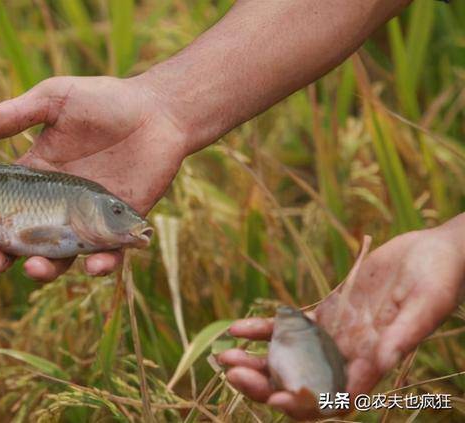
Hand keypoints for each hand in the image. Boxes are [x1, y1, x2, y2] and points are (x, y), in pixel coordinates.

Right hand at [0, 76, 187, 280]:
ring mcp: (87, 220)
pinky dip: (102, 265)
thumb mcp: (55, 100)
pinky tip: (94, 266)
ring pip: (59, 257)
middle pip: (18, 242)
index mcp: (34, 178)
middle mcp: (56, 206)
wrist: (157, 110)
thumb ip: (16, 115)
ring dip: (43, 269)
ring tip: (34, 267)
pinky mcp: (120, 227)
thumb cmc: (105, 101)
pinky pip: (109, 255)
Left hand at [218, 219, 464, 419]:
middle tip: (233, 374)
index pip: (334, 397)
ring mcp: (335, 337)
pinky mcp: (326, 315)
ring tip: (222, 356)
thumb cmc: (439, 277)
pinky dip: (263, 330)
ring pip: (289, 359)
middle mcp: (350, 357)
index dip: (304, 402)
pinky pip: (289, 329)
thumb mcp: (427, 303)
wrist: (432, 252)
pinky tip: (235, 328)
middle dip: (266, 385)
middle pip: (302, 384)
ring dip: (256, 362)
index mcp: (374, 363)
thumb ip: (404, 333)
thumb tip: (383, 363)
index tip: (274, 397)